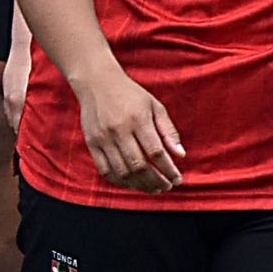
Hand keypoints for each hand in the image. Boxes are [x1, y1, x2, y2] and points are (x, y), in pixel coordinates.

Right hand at [76, 69, 183, 193]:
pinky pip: (105, 170)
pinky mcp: (92, 143)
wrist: (96, 83)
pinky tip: (132, 184)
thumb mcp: (154, 106)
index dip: (169, 169)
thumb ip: (168, 131)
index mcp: (138, 119)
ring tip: (153, 188)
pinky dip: (120, 182)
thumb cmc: (130, 94)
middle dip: (156, 181)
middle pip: (139, 166)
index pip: (157, 152)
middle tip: (166, 187)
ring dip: (140, 185)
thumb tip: (181, 155)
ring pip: (123, 172)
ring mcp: (103, 138)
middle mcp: (119, 130)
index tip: (177, 179)